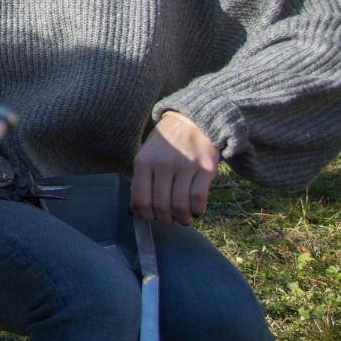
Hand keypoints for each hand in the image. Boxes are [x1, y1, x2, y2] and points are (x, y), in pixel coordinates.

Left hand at [132, 110, 219, 224]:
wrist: (192, 121)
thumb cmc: (166, 144)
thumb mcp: (146, 156)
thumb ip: (140, 180)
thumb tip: (135, 209)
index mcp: (144, 162)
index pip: (142, 199)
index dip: (146, 214)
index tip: (151, 217)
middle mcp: (163, 164)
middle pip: (162, 205)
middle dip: (165, 219)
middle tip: (169, 219)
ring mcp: (185, 165)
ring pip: (180, 204)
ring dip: (181, 218)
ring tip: (183, 218)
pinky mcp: (206, 167)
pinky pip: (199, 197)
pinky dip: (197, 210)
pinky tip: (196, 210)